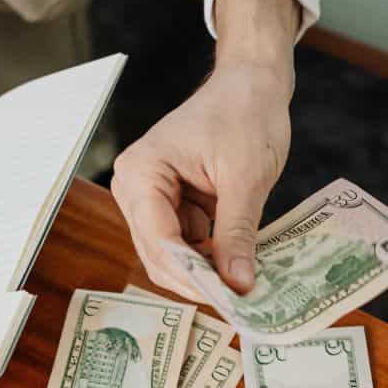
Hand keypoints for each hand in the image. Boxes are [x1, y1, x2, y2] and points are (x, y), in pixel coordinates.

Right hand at [110, 0, 297, 299]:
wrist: (252, 82)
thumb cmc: (245, 113)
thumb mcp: (246, 177)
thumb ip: (237, 233)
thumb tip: (238, 286)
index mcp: (141, 173)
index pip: (160, 242)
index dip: (195, 277)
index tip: (231, 303)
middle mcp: (134, 188)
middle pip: (160, 256)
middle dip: (199, 280)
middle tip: (241, 305)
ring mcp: (150, 198)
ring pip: (173, 256)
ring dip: (206, 272)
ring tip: (244, 287)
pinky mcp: (171, 205)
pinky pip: (187, 244)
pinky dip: (211, 257)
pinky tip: (239, 266)